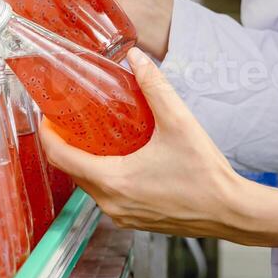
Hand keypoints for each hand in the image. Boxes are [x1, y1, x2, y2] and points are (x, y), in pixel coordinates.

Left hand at [39, 49, 277, 247]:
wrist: (230, 211)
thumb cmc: (205, 175)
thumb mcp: (178, 122)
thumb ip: (154, 86)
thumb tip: (136, 58)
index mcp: (113, 181)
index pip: (61, 157)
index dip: (48, 134)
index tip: (47, 115)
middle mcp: (111, 203)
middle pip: (72, 171)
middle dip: (66, 143)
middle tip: (70, 118)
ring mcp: (122, 215)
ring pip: (88, 184)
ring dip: (85, 160)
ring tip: (92, 133)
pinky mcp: (134, 219)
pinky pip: (106, 195)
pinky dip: (103, 174)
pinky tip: (118, 155)